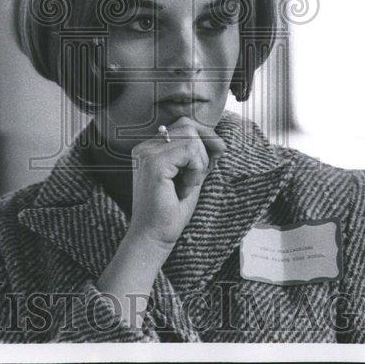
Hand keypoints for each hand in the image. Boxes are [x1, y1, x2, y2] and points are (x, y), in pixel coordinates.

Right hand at [126, 116, 226, 248]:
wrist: (154, 238)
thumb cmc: (171, 212)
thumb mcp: (190, 177)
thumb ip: (199, 157)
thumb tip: (219, 141)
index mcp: (149, 148)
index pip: (184, 126)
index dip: (203, 141)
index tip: (209, 164)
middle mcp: (145, 147)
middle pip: (188, 126)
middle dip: (204, 149)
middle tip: (197, 177)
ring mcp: (147, 154)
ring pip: (191, 137)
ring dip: (199, 163)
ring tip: (187, 185)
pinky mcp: (154, 164)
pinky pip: (190, 151)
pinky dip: (196, 170)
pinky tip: (185, 188)